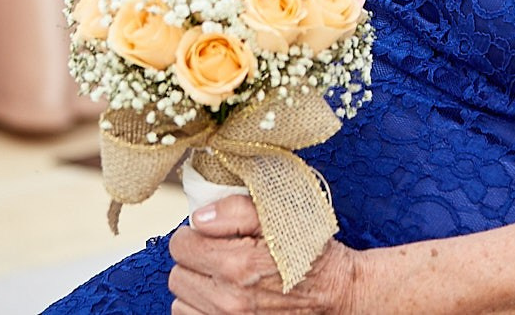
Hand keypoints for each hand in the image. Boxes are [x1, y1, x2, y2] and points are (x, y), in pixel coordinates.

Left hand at [168, 196, 361, 314]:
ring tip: (224, 278)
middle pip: (177, 274)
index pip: (180, 244)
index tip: (212, 234)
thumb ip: (235, 210)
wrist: (337, 294)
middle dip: (194, 260)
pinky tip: (224, 297)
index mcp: (237, 266)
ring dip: (196, 288)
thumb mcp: (281, 216)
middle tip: (220, 254)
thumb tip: (198, 217)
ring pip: (181, 302)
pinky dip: (202, 309)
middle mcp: (228, 301)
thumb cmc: (310, 254)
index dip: (195, 233)